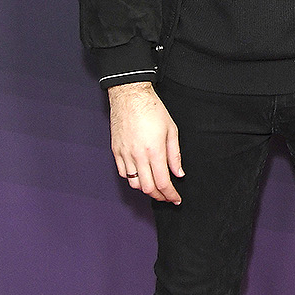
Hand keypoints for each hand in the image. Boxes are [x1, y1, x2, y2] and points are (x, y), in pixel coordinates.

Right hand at [108, 81, 182, 203]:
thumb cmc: (152, 109)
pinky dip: (133, 179)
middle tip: (168, 196)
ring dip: (146, 189)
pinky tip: (141, 176)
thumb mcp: (171, 130)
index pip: (163, 182)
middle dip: (160, 196)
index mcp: (154, 151)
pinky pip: (123, 173)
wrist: (130, 96)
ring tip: (155, 187)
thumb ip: (175, 155)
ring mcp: (125, 154)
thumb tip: (178, 173)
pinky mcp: (116, 151)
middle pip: (148, 188)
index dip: (170, 195)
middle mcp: (138, 156)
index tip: (176, 199)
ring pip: (134, 184)